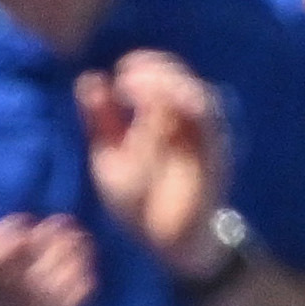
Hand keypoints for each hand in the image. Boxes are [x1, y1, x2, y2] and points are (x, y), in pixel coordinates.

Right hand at [0, 150, 96, 305]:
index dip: (18, 232)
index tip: (12, 239)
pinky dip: (80, 273)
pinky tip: (64, 273)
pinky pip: (85, 286)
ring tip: (52, 257)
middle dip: (44, 241)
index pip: (18, 236)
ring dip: (66, 254)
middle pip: (48, 246)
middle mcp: (7, 296)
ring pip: (70, 263)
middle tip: (36, 246)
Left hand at [77, 53, 234, 279]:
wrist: (166, 240)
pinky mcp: (215, 149)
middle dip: (155, 68)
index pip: (158, 75)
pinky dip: (189, 103)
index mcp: (160, 116)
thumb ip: (101, 120)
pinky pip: (209, 118)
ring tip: (137, 85)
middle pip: (179, 76)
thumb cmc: (139, 201)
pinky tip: (166, 101)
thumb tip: (89, 78)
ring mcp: (202, 132)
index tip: (121, 70)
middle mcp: (184, 119)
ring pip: (195, 91)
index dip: (143, 65)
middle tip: (128, 73)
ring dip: (168, 82)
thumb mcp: (110, 156)